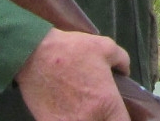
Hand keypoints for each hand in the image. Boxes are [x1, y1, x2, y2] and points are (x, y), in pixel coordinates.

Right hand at [16, 29, 130, 120]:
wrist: (34, 54)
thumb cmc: (72, 49)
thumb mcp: (105, 46)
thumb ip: (122, 60)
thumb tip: (125, 72)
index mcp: (107, 103)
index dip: (123, 118)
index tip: (117, 113)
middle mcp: (90, 119)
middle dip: (103, 118)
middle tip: (101, 110)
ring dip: (86, 118)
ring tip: (83, 109)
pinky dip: (67, 119)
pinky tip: (67, 112)